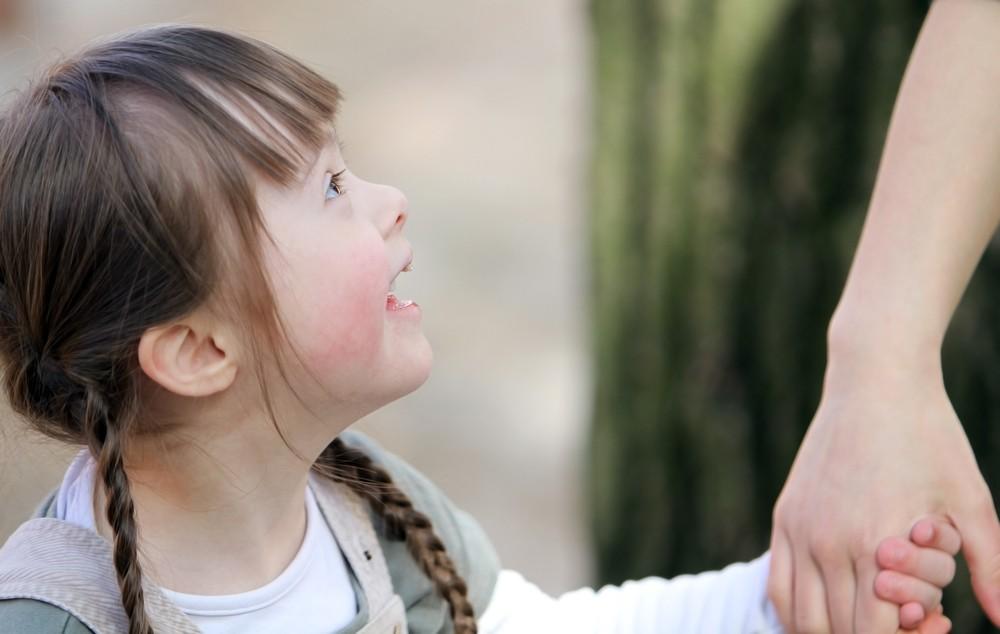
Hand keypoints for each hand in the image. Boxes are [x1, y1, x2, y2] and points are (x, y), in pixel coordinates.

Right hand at [767, 355, 999, 632]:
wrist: (875, 380)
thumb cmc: (929, 435)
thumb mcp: (971, 500)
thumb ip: (991, 567)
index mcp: (875, 541)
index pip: (872, 633)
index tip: (929, 625)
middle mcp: (828, 542)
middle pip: (837, 631)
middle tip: (905, 621)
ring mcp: (800, 529)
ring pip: (800, 618)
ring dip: (831, 633)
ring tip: (864, 622)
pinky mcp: (786, 516)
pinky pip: (777, 587)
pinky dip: (797, 613)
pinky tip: (828, 609)